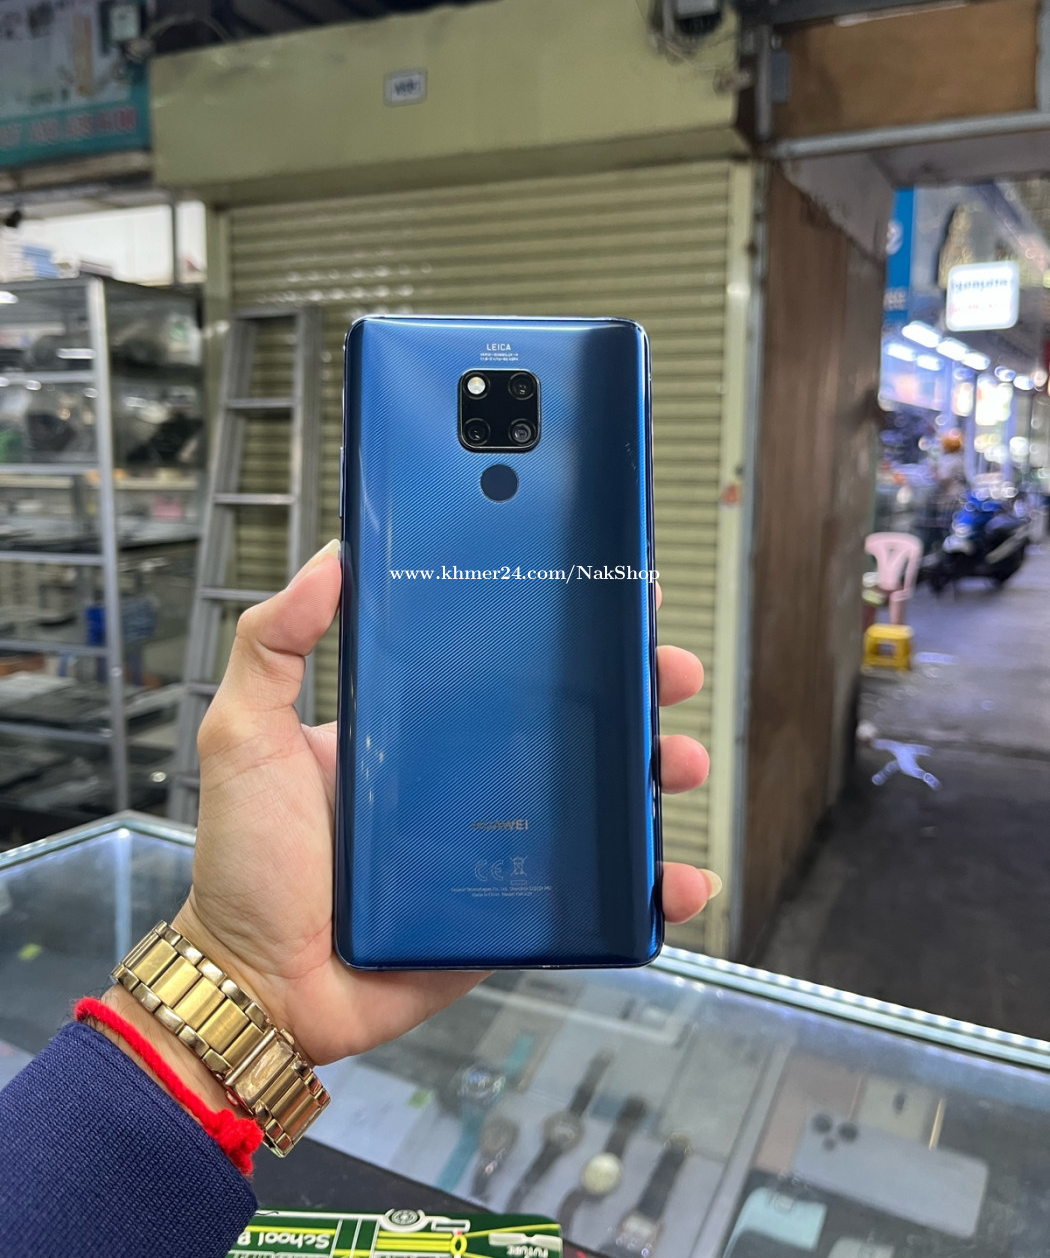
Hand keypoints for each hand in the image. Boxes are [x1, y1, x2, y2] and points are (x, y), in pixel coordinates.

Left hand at [174, 541, 717, 1065]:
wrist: (263, 988)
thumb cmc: (248, 863)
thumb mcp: (244, 736)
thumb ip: (273, 645)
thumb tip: (331, 559)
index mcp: (415, 728)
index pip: (502, 662)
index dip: (560, 629)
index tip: (607, 595)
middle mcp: (464, 777)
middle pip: (570, 723)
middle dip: (633, 694)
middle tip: (666, 673)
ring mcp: (494, 844)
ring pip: (596, 801)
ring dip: (654, 777)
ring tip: (679, 764)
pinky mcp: (511, 909)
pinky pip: (592, 893)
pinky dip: (647, 886)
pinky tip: (677, 877)